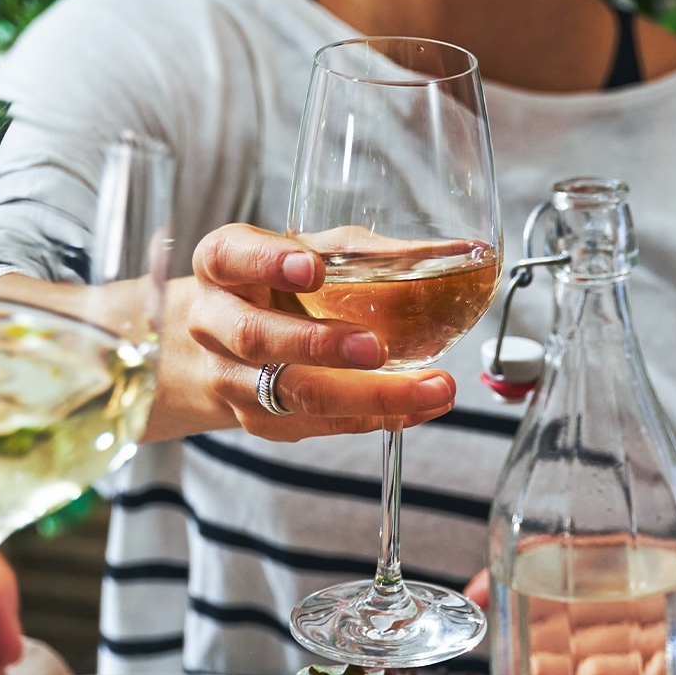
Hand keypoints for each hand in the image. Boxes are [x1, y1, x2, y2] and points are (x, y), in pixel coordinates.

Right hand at [145, 225, 458, 443]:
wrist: (220, 351)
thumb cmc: (275, 290)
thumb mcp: (305, 255)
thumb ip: (362, 253)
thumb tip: (461, 249)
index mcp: (221, 267)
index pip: (231, 258)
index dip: (268, 263)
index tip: (312, 267)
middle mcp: (214, 325)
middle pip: (258, 339)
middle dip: (320, 345)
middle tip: (377, 348)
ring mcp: (234, 381)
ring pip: (294, 394)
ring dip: (369, 396)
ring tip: (432, 388)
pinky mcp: (265, 423)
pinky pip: (323, 425)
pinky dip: (379, 417)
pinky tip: (423, 407)